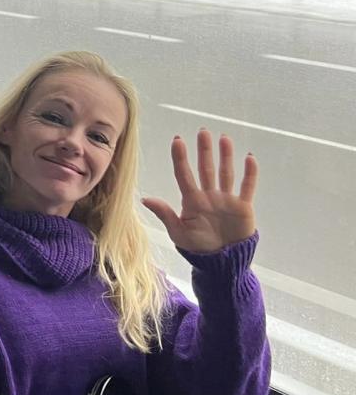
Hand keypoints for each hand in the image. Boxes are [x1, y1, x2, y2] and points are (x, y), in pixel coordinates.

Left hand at [142, 129, 256, 252]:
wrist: (221, 262)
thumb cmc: (197, 247)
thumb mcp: (179, 232)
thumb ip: (165, 214)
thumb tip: (145, 199)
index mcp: (191, 200)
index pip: (184, 175)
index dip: (180, 158)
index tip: (177, 140)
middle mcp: (209, 196)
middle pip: (206, 168)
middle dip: (204, 150)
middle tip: (202, 132)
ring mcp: (226, 200)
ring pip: (225, 173)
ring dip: (226, 156)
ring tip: (224, 138)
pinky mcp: (243, 207)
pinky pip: (247, 187)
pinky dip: (249, 173)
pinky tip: (249, 158)